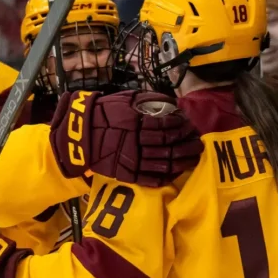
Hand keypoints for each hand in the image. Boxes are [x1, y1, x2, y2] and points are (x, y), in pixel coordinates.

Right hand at [49, 90, 204, 186]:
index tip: (189, 125)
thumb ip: (146, 99)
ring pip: (164, 162)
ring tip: (194, 157)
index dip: (180, 126)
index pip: (166, 125)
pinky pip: (152, 178)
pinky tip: (177, 171)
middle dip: (186, 143)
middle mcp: (136, 142)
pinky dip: (167, 176)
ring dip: (182, 160)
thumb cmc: (102, 113)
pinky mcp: (127, 174)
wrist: (79, 135)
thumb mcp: (123, 99)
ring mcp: (132, 160)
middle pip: (169, 144)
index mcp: (136, 122)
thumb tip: (170, 101)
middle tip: (198, 141)